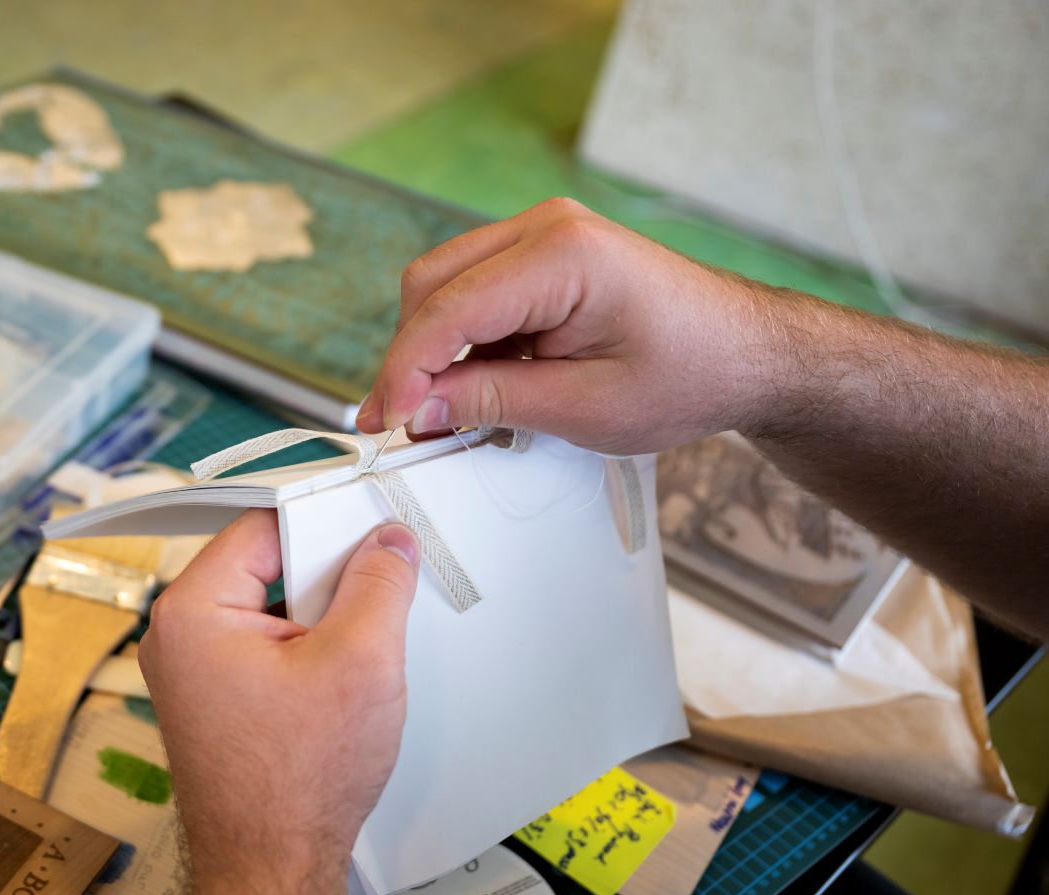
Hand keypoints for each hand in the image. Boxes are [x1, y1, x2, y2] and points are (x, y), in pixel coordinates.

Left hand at [137, 510, 419, 889]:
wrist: (271, 872)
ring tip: (364, 649)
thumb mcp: (360, 661)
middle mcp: (176, 638)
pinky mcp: (214, 705)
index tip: (373, 522)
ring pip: (269, 612)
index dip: (323, 521)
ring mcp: (191, 675)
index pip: (260, 528)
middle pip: (263, 567)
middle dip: (326, 577)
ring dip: (321, 620)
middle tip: (380, 588)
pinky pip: (264, 651)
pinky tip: (345, 681)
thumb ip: (378, 585)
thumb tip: (389, 540)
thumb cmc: (297, 782)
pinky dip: (307, 654)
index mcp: (191, 611)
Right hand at [358, 197, 784, 454]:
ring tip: (450, 412)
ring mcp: (543, 236)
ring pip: (444, 287)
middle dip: (410, 357)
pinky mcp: (543, 256)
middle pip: (431, 286)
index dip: (404, 371)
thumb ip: (490, 401)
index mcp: (562, 256)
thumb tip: (417, 408)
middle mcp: (545, 229)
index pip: (447, 311)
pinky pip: (475, 292)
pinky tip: (480, 385)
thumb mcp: (585, 408)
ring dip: (435, 350)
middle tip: (404, 424)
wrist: (748, 355)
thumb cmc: (690, 375)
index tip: (387, 422)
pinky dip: (464, 342)